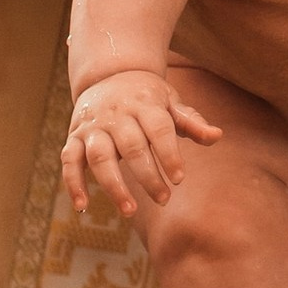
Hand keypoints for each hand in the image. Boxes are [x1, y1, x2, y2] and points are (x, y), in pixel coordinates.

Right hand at [61, 70, 220, 215]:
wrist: (109, 75)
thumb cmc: (148, 97)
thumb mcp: (171, 102)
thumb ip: (192, 122)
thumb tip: (217, 136)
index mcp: (145, 105)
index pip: (158, 130)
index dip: (169, 155)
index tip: (179, 178)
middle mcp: (117, 115)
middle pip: (132, 147)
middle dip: (147, 176)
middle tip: (164, 199)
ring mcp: (94, 127)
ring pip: (100, 157)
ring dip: (113, 185)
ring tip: (130, 212)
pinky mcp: (75, 137)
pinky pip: (69, 160)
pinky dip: (73, 183)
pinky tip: (82, 207)